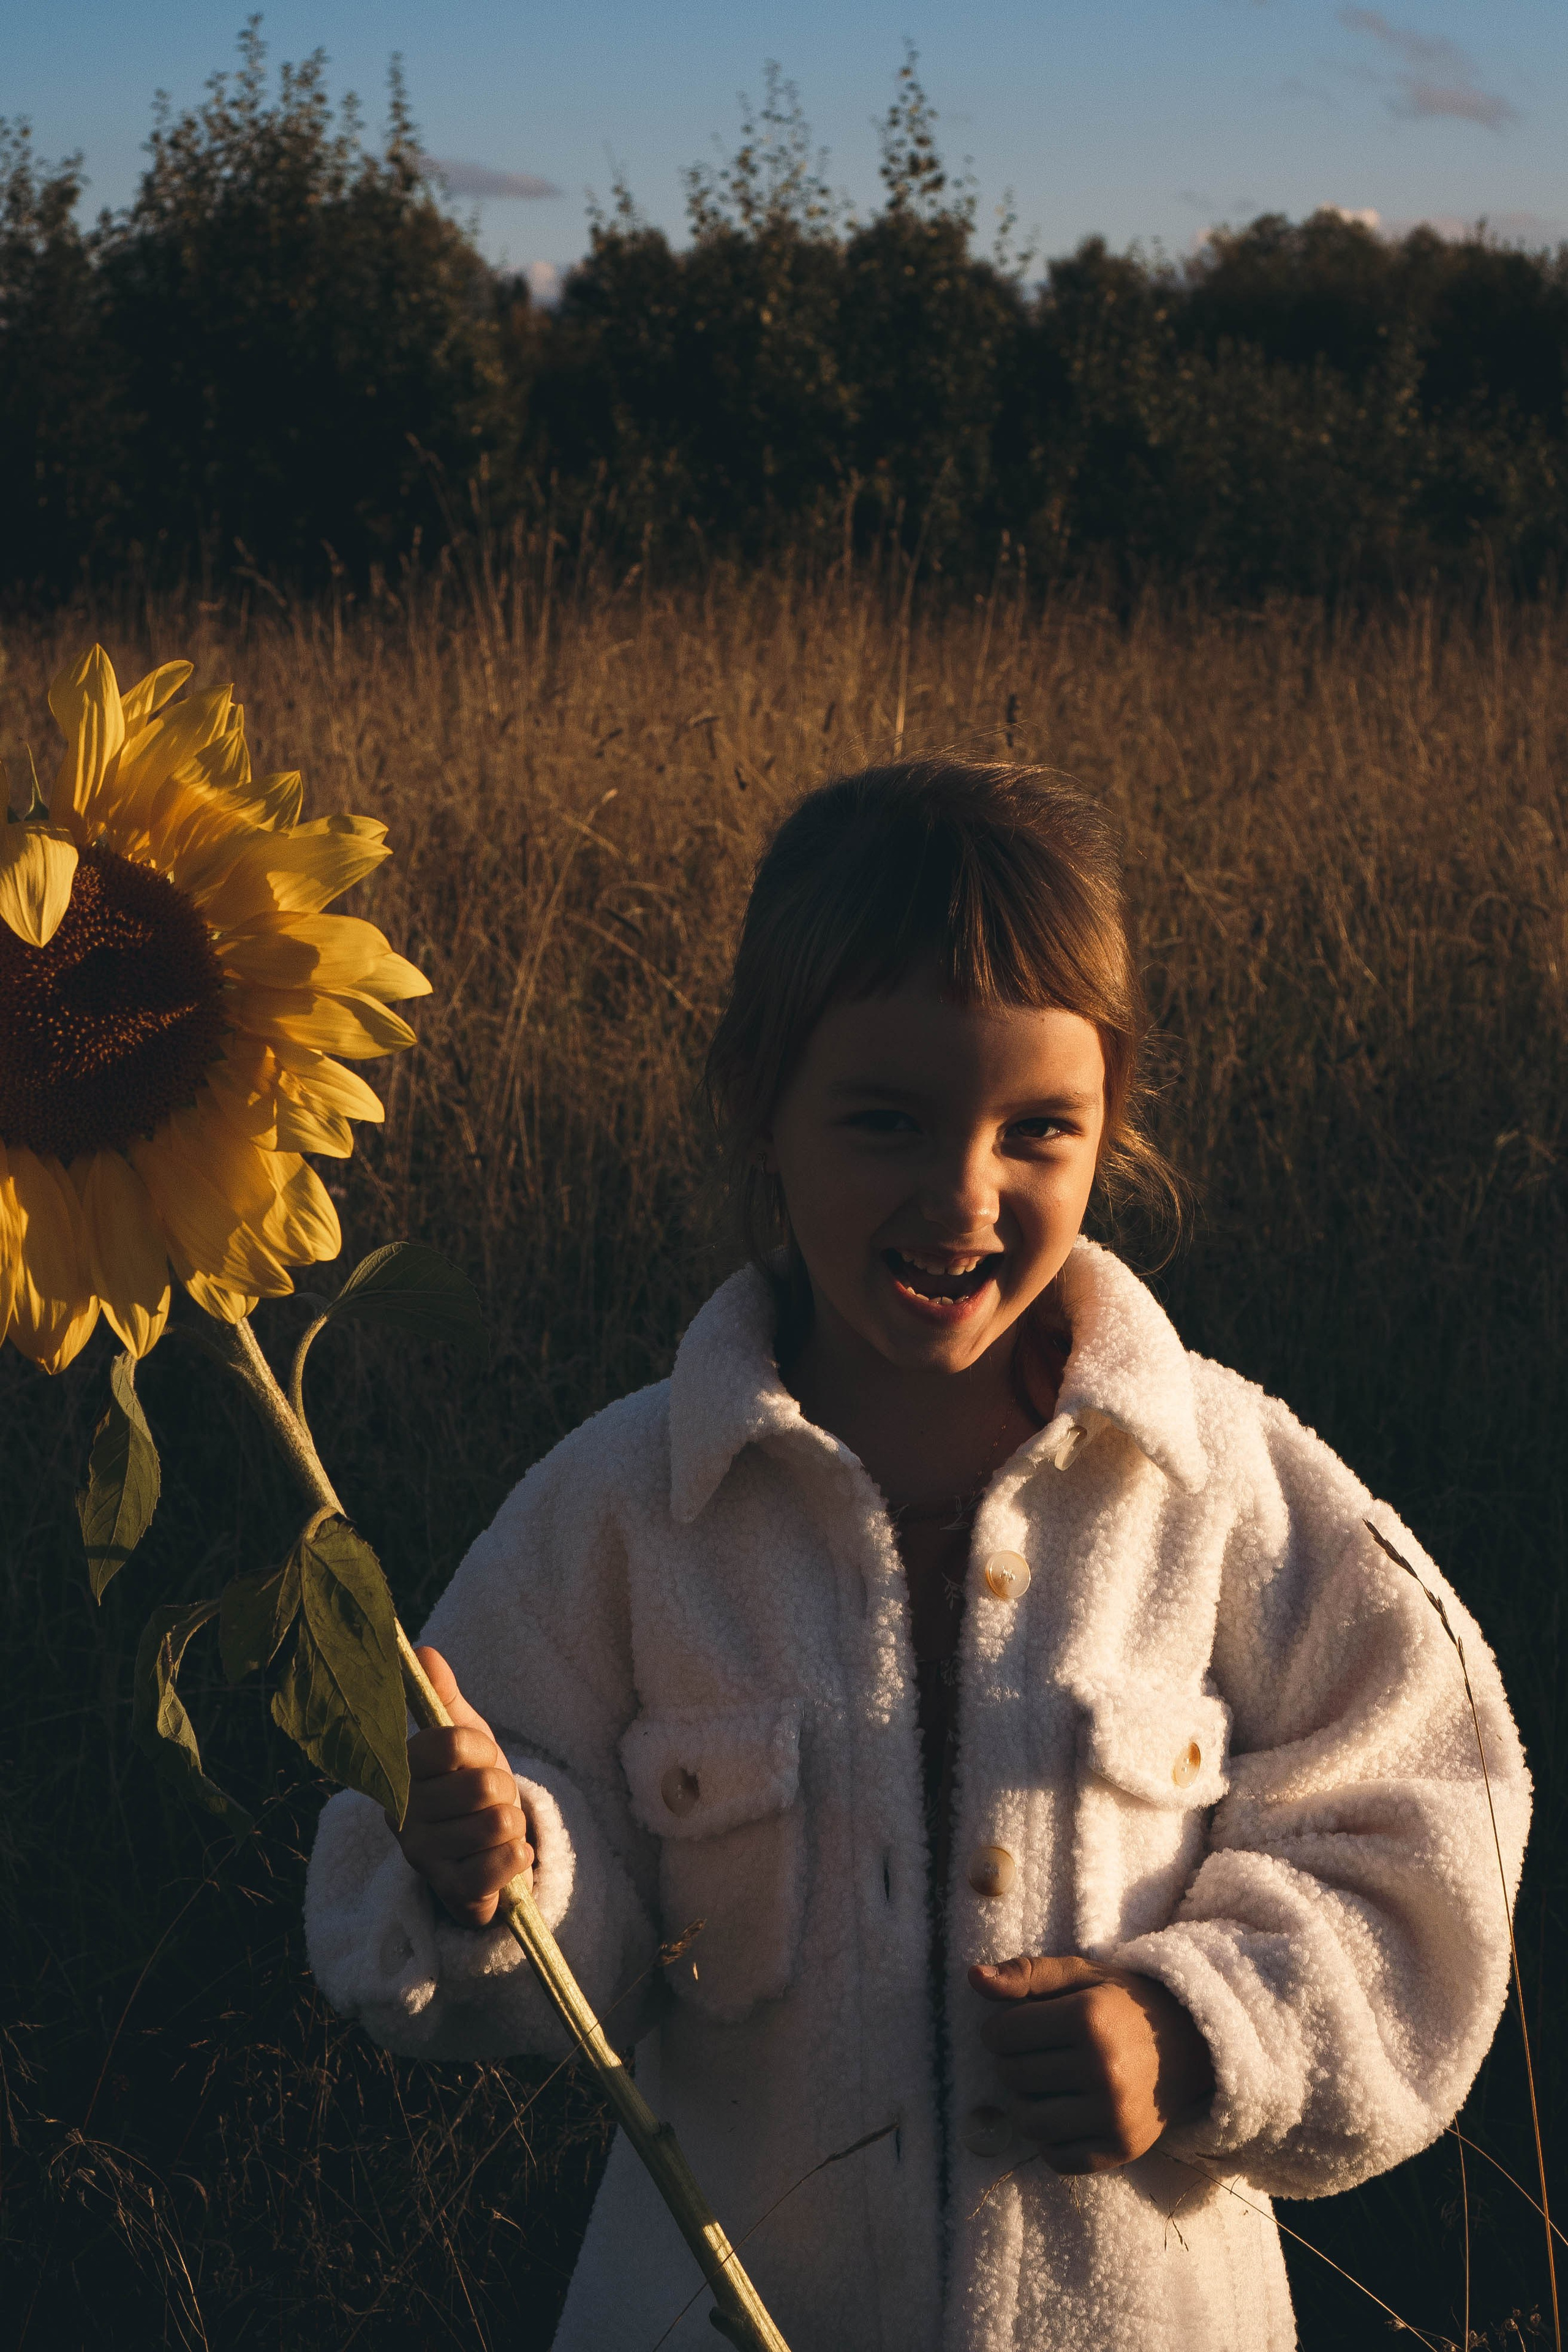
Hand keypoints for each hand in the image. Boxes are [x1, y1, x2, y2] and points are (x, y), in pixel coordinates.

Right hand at [391, 1646, 533, 1927]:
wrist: (482, 1853)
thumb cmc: (470, 1786)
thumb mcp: (464, 1738)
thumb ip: (443, 1696)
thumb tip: (423, 1650)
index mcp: (401, 1772)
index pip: (450, 1744)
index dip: (479, 1748)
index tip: (475, 1759)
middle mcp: (402, 1816)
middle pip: (482, 1784)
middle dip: (502, 1788)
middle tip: (489, 1799)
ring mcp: (424, 1858)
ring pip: (498, 1823)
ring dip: (512, 1823)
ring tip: (496, 1828)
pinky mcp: (451, 1892)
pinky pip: (502, 1865)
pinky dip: (519, 1855)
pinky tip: (508, 1855)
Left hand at [970, 1953, 1213, 2173]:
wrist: (1191, 2044)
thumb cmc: (1123, 2004)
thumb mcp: (1078, 1974)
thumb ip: (1025, 1974)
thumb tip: (973, 1978)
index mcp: (1088, 2019)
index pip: (1002, 2035)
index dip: (1001, 2028)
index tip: (1021, 2025)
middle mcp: (1102, 2070)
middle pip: (1012, 2077)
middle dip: (1014, 2063)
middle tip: (1039, 2053)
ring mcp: (1114, 2115)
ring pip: (1028, 2122)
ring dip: (1027, 2103)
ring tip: (1049, 2083)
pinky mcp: (1122, 2149)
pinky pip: (1057, 2159)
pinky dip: (1051, 2140)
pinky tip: (1066, 2112)